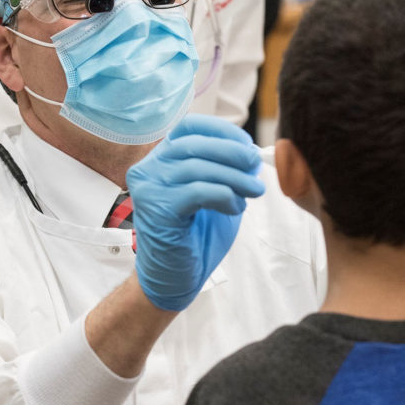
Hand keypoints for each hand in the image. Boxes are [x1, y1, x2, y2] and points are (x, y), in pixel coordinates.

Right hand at [126, 114, 264, 310]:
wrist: (174, 277)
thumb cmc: (196, 235)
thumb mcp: (216, 193)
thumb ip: (228, 171)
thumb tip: (253, 152)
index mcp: (161, 159)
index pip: (189, 127)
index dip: (222, 131)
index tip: (248, 145)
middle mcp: (148, 169)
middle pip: (194, 144)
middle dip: (232, 153)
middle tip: (256, 168)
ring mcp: (149, 188)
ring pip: (198, 168)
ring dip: (234, 178)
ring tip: (253, 191)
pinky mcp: (157, 209)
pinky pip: (198, 192)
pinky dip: (224, 196)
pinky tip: (235, 208)